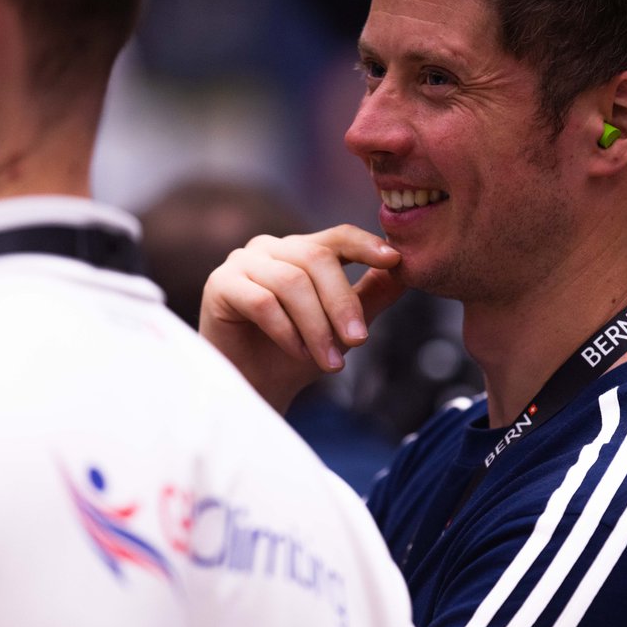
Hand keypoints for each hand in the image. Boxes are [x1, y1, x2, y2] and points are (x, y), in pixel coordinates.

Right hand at [199, 224, 404, 412]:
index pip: (337, 236)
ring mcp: (242, 262)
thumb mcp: (342, 326)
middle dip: (342, 303)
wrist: (253, 389)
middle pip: (316, 259)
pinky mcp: (220, 285)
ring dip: (316, 325)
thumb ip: (371, 294)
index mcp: (301, 250)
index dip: (366, 245)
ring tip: (329, 362)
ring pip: (291, 282)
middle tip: (358, 343)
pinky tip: (297, 353)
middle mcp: (270, 248)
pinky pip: (261, 300)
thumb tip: (406, 269)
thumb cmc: (296, 354)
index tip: (394, 260)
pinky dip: (286, 330)